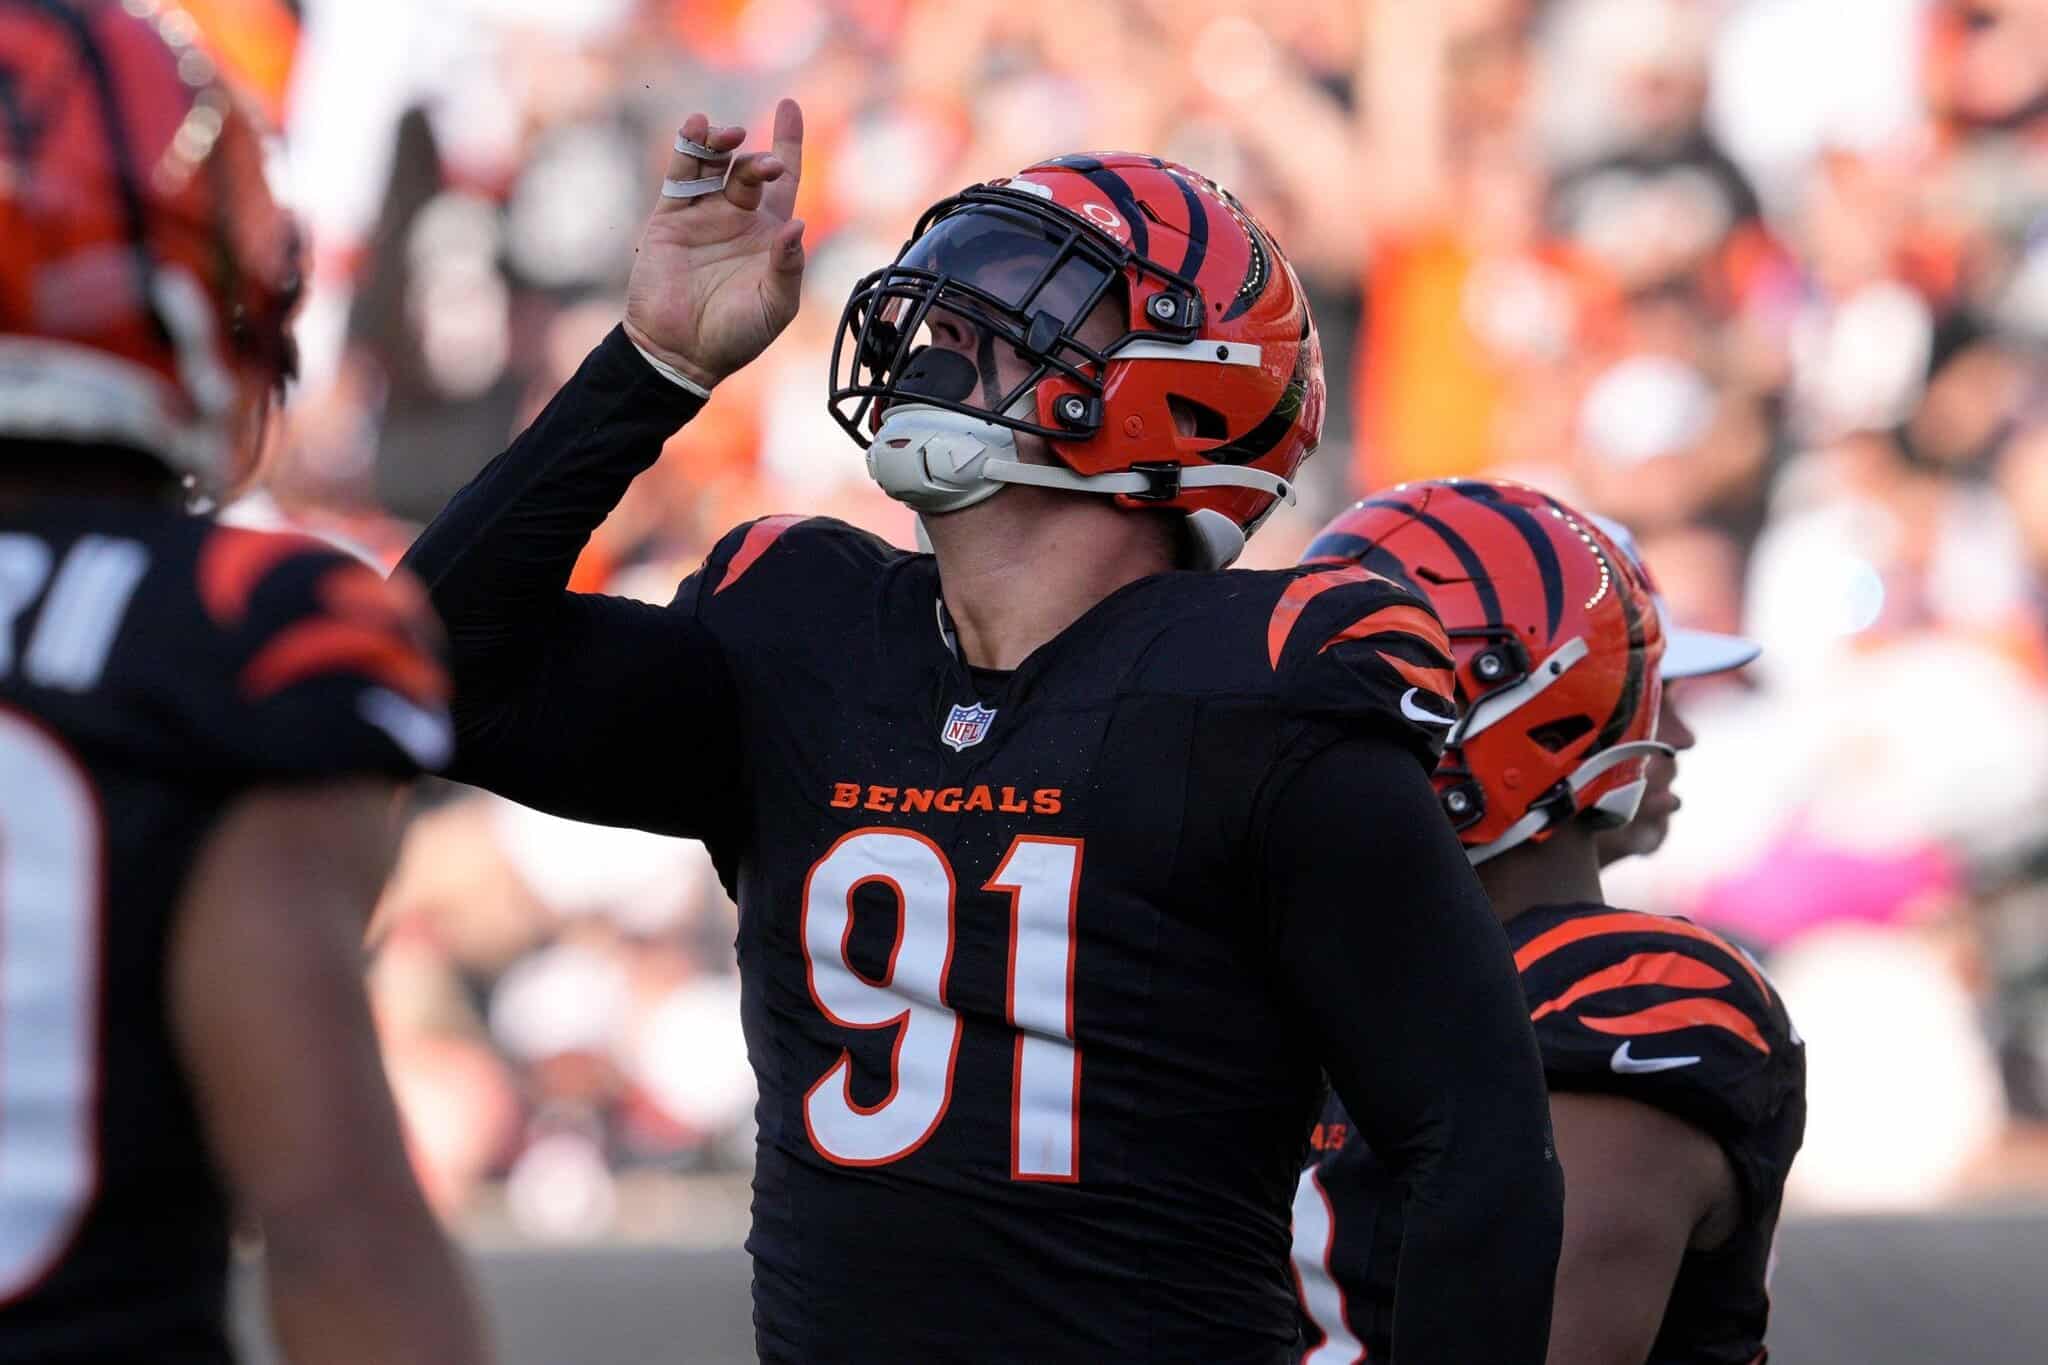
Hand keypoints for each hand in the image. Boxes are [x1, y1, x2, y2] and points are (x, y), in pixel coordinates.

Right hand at [623, 100, 805, 391]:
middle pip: (749, 168)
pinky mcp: (670, 218)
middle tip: (766, 165)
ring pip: (712, 163)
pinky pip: (680, 175)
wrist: (681, 353)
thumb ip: (788, 267)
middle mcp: (735, 217)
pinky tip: (696, 128)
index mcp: (768, 234)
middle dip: (759, 158)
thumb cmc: (735, 335)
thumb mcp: (775, 306)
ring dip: (720, 142)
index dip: (789, 142)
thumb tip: (797, 226)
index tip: (788, 106)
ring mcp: (701, 215)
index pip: (783, 179)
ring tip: (728, 134)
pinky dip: (687, 148)